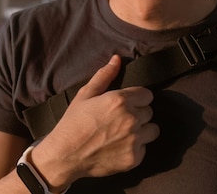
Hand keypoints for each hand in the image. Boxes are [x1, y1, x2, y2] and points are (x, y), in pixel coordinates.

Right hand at [32, 55, 159, 187]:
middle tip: (120, 120)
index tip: (127, 105)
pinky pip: (145, 148)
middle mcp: (131, 118)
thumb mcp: (85, 94)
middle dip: (138, 114)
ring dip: (142, 130)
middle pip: (149, 111)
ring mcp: (134, 139)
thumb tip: (117, 59)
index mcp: (120, 100)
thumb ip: (104, 75)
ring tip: (124, 133)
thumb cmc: (74, 123)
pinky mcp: (134, 158)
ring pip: (152, 130)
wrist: (65, 155)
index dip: (137, 99)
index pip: (147, 95)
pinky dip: (136, 148)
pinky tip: (120, 147)